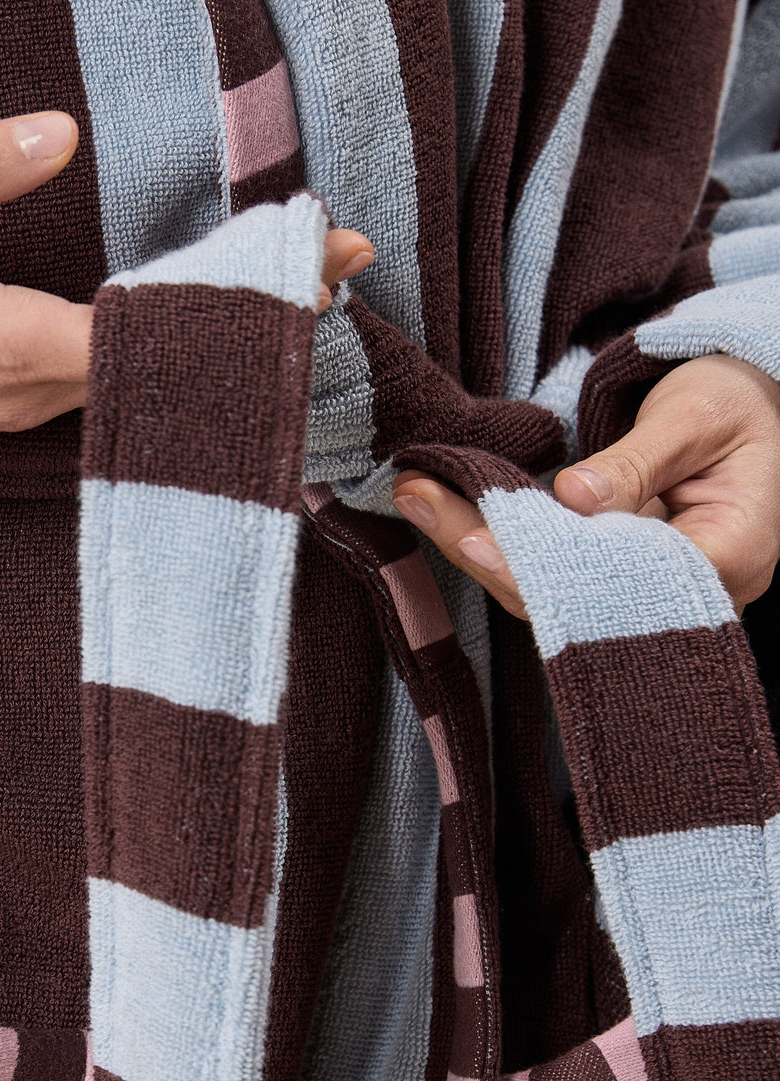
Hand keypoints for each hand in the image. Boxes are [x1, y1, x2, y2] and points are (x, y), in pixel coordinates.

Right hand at [0, 109, 373, 455]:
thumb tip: (62, 133)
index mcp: (5, 341)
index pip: (150, 326)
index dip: (240, 303)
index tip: (318, 271)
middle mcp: (30, 389)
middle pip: (167, 355)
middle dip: (257, 313)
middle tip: (345, 265)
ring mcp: (25, 406)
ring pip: (145, 376)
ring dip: (218, 335)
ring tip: (297, 290)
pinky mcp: (14, 406)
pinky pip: (112, 383)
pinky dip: (170, 352)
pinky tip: (204, 330)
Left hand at [391, 354, 779, 616]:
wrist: (759, 399)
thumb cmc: (741, 399)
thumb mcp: (699, 414)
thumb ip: (639, 459)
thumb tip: (574, 498)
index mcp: (729, 557)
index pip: (620, 585)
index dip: (542, 570)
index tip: (476, 541)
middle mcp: (687, 593)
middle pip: (574, 598)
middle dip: (488, 555)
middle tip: (419, 500)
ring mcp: (651, 590)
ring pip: (554, 591)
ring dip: (479, 548)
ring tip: (417, 496)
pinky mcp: (620, 574)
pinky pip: (555, 574)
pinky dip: (501, 543)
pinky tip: (447, 512)